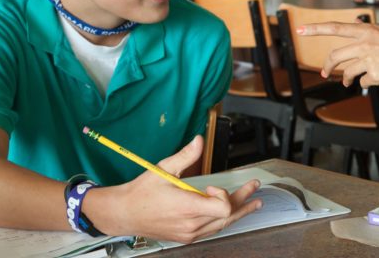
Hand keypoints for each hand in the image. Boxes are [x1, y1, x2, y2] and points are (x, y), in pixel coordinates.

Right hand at [87, 136, 261, 243]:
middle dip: (243, 200)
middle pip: (227, 215)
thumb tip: (199, 140)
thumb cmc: (141, 193)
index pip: (222, 207)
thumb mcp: (163, 169)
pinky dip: (223, 220)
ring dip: (238, 212)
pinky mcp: (186, 237)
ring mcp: (189, 233)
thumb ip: (186, 156)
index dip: (224, 195)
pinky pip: (212, 230)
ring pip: (222, 225)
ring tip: (253, 204)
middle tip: (254, 189)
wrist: (124, 213)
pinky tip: (231, 214)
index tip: (212, 186)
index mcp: (187, 208)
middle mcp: (191, 224)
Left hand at [297, 22, 378, 86]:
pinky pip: (363, 81)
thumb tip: (355, 25)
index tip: (300, 30)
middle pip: (336, 55)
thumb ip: (369, 30)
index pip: (335, 27)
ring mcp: (369, 59)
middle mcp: (365, 43)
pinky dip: (366, 83)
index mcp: (367, 30)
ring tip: (348, 82)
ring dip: (346, 78)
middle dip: (328, 65)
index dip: (316, 29)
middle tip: (325, 71)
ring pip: (347, 71)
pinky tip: (375, 80)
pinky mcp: (375, 74)